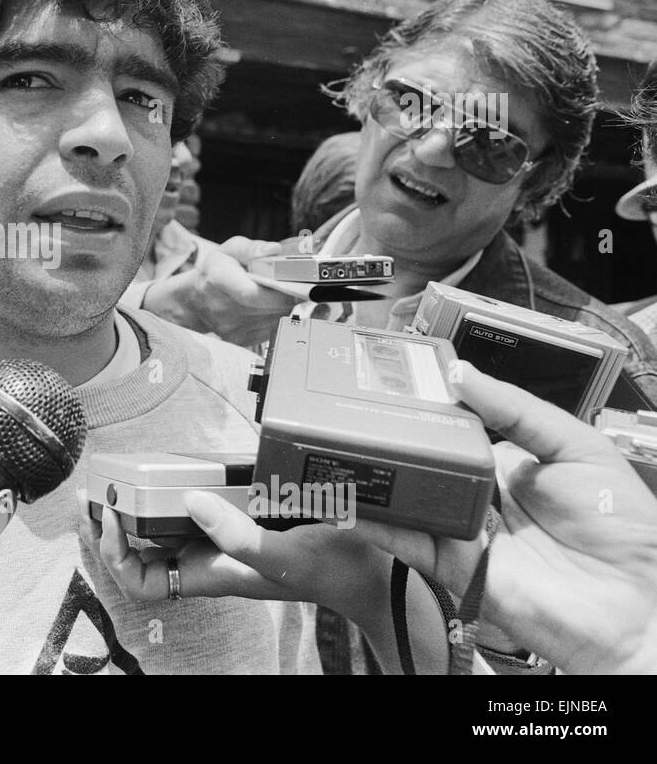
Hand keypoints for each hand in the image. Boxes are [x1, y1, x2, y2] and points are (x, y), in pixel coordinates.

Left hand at [79, 488, 388, 621]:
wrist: (375, 570)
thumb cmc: (335, 570)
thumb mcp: (286, 554)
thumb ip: (238, 534)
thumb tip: (192, 500)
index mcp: (211, 572)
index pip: (140, 581)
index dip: (114, 554)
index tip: (111, 516)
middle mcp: (210, 556)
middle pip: (140, 550)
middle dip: (111, 524)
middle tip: (94, 490)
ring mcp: (224, 537)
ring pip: (163, 528)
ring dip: (136, 506)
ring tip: (116, 476)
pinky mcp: (241, 517)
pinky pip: (194, 507)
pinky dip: (175, 489)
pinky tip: (171, 468)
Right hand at [141, 237, 291, 345]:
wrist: (197, 300)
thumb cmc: (217, 270)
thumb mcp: (230, 250)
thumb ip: (252, 248)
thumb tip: (274, 250)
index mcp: (219, 279)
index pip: (252, 293)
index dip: (279, 290)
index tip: (294, 282)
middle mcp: (223, 308)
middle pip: (270, 307)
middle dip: (288, 295)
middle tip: (292, 284)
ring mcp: (231, 328)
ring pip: (275, 318)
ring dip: (284, 306)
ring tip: (277, 293)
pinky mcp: (240, 340)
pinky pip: (271, 328)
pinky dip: (277, 317)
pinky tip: (270, 306)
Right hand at [353, 364, 656, 674]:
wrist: (634, 602)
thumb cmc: (624, 527)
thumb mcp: (578, 446)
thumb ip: (518, 409)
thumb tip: (464, 374)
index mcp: (504, 461)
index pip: (451, 427)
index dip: (423, 407)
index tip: (394, 383)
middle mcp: (477, 494)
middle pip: (420, 461)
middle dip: (389, 439)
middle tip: (360, 412)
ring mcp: (460, 530)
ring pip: (404, 498)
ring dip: (375, 477)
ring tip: (348, 450)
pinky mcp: (451, 566)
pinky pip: (405, 542)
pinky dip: (376, 523)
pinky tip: (357, 501)